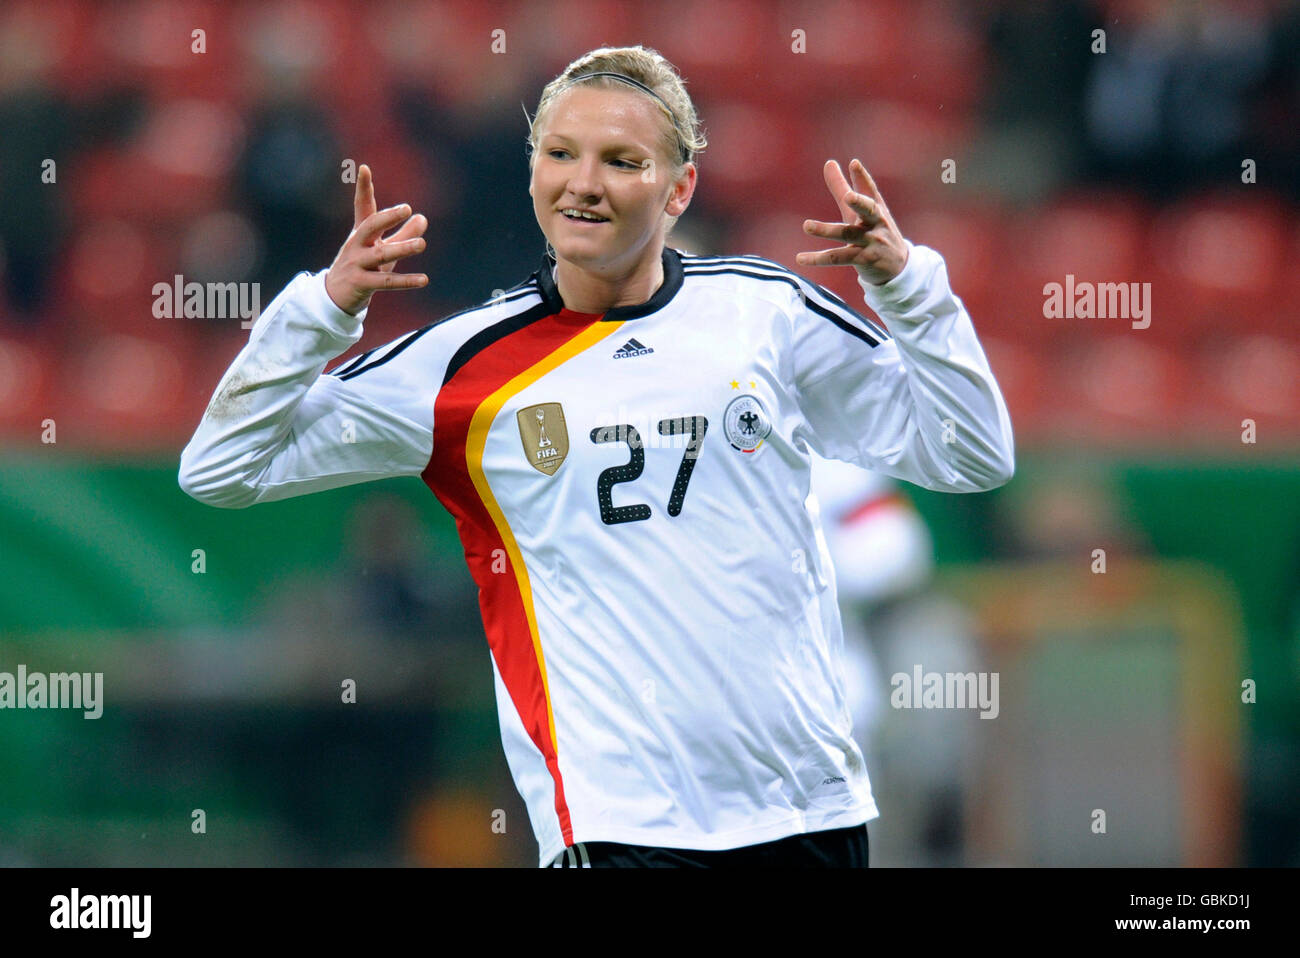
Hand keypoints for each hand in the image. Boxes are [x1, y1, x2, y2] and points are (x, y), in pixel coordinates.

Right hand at [324, 164, 428, 314]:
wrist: (335, 297)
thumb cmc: (362, 268)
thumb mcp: (383, 250)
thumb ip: (403, 234)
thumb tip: (423, 218)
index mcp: (361, 234)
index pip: (363, 207)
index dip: (364, 189)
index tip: (365, 168)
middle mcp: (357, 246)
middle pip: (370, 227)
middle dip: (387, 217)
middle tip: (405, 208)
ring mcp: (357, 265)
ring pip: (381, 255)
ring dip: (402, 249)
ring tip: (422, 244)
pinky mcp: (361, 284)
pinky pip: (386, 281)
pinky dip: (405, 281)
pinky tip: (424, 279)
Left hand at [796, 158, 907, 284]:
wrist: (898, 266)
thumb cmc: (875, 231)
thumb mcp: (859, 211)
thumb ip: (842, 187)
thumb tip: (829, 162)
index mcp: (876, 208)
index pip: (869, 190)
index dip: (862, 177)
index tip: (854, 164)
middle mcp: (876, 223)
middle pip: (868, 210)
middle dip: (859, 203)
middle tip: (848, 197)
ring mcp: (871, 242)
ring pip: (847, 234)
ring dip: (826, 230)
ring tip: (806, 225)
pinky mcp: (863, 260)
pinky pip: (838, 258)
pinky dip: (818, 259)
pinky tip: (800, 258)